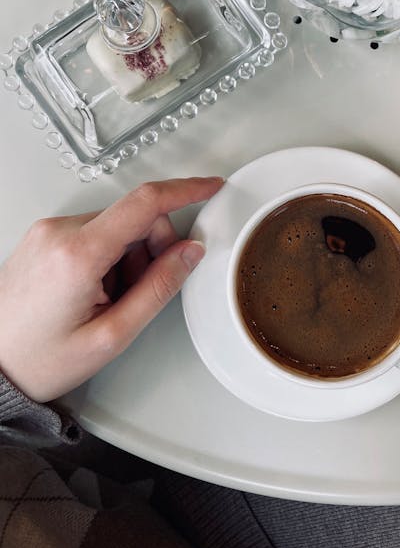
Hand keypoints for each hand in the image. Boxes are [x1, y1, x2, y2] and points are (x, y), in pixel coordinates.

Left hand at [0, 177, 222, 401]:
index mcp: (77, 253)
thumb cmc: (41, 359)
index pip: (144, 204)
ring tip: (108, 298)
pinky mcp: (46, 236)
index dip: (185, 191)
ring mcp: (49, 231)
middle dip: (153, 249)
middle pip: (135, 217)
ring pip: (117, 226)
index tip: (209, 188)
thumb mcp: (112, 334)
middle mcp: (59, 231)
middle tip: (140, 290)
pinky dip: (109, 256)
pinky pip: (96, 232)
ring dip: (129, 257)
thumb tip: (190, 252)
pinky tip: (95, 289)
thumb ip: (158, 288)